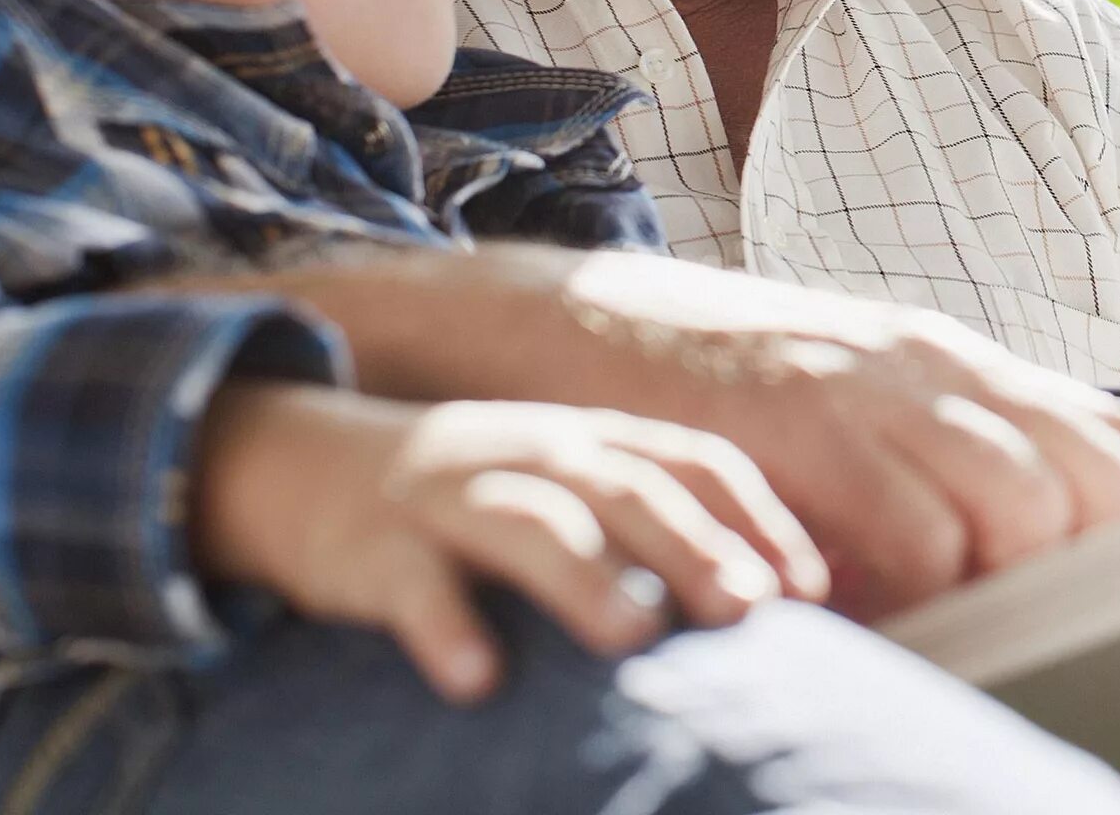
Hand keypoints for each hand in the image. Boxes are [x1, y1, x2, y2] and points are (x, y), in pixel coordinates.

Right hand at [193, 383, 827, 702]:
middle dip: (692, 548)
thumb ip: (658, 528)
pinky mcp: (382, 550)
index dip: (758, 519)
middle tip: (746, 607)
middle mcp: (539, 457)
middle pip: (628, 491)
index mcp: (597, 442)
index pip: (696, 462)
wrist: (309, 464)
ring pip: (531, 527)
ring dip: (585, 578)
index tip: (809, 587)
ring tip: (635, 632)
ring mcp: (459, 498)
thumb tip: (774, 601)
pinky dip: (447, 629)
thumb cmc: (480, 499)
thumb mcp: (572, 489)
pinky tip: (477, 677)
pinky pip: (417, 588)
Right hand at [554, 253, 1119, 619]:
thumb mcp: (864, 400)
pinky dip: (915, 588)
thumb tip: (1045, 531)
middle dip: (1097, 556)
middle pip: (1092, 473)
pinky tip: (876, 607)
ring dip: (1008, 574)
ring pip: (1020, 497)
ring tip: (963, 616)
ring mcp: (876, 390)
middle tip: (1060, 614)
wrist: (582, 315)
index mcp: (964, 365)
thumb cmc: (735, 386)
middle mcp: (939, 366)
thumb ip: (948, 451)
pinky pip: (911, 529)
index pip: (1119, 428)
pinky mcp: (806, 425)